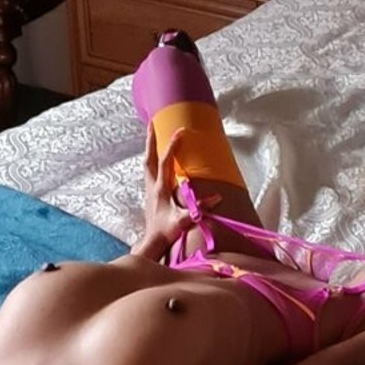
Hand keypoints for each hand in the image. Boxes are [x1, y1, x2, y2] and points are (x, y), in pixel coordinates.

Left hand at [131, 125, 217, 261]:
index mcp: (160, 189)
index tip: (180, 132)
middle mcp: (152, 186)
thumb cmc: (167, 231)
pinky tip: (156, 160)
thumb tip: (217, 198)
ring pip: (147, 164)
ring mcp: (149, 190)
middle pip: (149, 158)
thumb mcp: (184, 220)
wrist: (152, 242)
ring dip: (150, 149)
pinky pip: (149, 172)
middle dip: (151, 140)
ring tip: (152, 136)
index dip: (173, 147)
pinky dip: (151, 161)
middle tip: (152, 123)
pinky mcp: (149, 195)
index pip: (166, 162)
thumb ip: (200, 209)